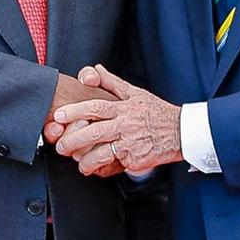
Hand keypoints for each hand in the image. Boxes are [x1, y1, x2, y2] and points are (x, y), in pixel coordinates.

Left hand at [51, 64, 181, 174]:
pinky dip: (102, 169)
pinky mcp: (135, 159)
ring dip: (86, 161)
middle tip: (60, 146)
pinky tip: (95, 170)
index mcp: (122, 108)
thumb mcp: (135, 93)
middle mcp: (124, 125)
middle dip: (73, 140)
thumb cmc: (157, 112)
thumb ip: (112, 83)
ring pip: (101, 153)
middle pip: (94, 132)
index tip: (58, 115)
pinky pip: (113, 165)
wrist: (181, 132)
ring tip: (78, 164)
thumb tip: (95, 69)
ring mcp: (129, 143)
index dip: (75, 111)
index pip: (95, 107)